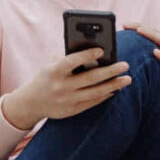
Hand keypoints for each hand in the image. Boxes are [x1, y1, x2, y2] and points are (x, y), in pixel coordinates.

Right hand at [1, 48, 131, 129]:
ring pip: (95, 92)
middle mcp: (61, 86)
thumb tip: (94, 54)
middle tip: (125, 65)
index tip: (102, 49)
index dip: (86, 55)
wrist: (31, 103)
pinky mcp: (72, 110)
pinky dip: (105, 95)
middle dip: (110, 71)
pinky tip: (115, 89)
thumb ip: (68, 59)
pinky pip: (93, 102)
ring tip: (127, 79)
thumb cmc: (46, 77)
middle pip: (90, 78)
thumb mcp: (50, 65)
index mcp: (53, 71)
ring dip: (113, 85)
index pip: (72, 62)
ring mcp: (67, 100)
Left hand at [124, 22, 159, 113]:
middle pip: (156, 33)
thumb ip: (143, 65)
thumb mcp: (153, 73)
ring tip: (139, 31)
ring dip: (152, 35)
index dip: (137, 27)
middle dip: (141, 27)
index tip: (123, 25)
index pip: (150, 34)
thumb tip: (123, 64)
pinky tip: (155, 52)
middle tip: (126, 25)